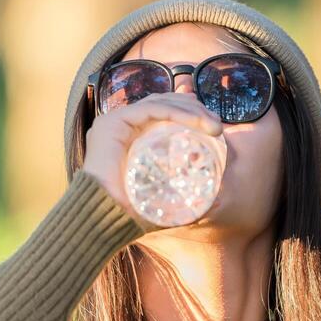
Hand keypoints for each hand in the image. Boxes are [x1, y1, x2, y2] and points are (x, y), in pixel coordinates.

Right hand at [81, 91, 223, 230]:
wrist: (101, 218)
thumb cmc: (128, 214)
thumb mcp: (163, 200)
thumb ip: (186, 199)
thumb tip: (219, 200)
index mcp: (128, 136)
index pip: (161, 112)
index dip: (187, 111)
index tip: (212, 124)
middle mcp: (120, 124)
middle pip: (162, 103)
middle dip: (194, 109)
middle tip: (217, 126)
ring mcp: (115, 121)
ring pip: (159, 103)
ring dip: (190, 110)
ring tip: (214, 126)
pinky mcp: (114, 122)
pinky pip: (151, 109)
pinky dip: (176, 112)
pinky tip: (197, 121)